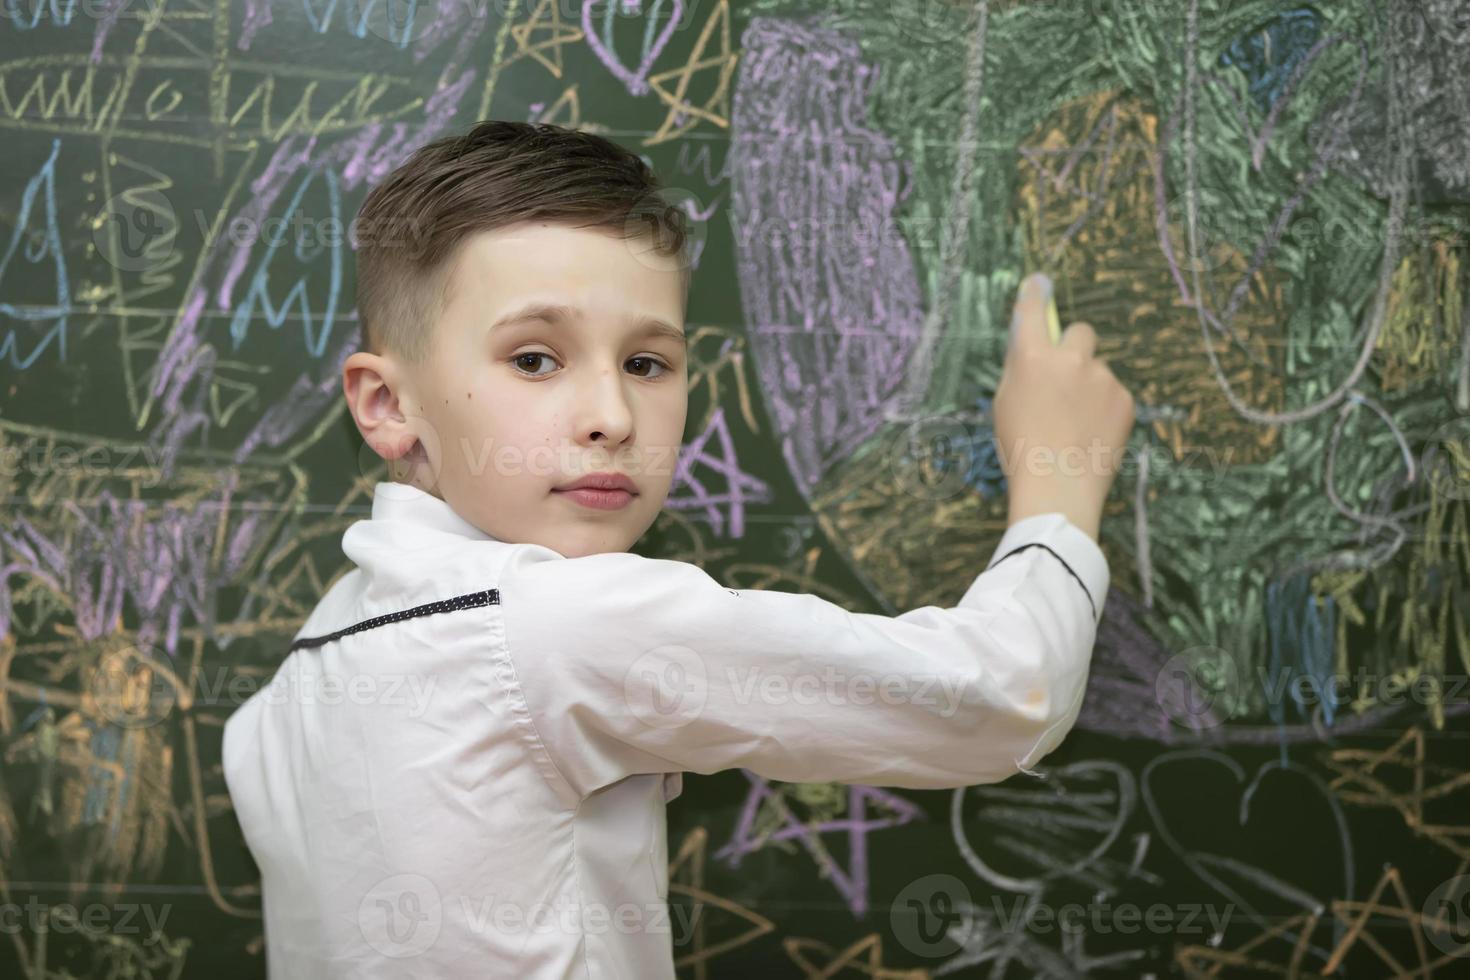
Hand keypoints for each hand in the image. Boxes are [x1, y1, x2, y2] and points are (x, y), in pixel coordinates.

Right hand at [992, 273, 1135, 540]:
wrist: (1060, 485)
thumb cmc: (1021, 448)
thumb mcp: (1005, 404)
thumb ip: (1020, 371)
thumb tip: (1031, 351)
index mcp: (1032, 358)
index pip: (1032, 311)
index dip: (1035, 295)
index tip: (1038, 284)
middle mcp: (1070, 359)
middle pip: (1080, 332)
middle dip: (1074, 348)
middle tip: (1066, 379)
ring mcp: (1101, 377)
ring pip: (1097, 369)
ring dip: (1089, 385)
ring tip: (1076, 423)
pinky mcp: (1125, 398)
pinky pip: (1113, 393)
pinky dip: (1104, 407)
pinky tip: (1091, 433)